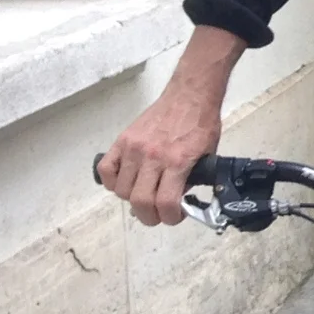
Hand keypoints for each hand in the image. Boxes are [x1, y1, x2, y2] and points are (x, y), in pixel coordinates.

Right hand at [97, 27, 243, 225]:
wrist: (190, 96)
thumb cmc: (200, 125)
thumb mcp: (207, 157)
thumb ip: (191, 180)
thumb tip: (178, 201)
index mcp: (178, 162)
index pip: (165, 202)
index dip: (170, 218)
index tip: (174, 216)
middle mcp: (152, 157)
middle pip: (140, 201)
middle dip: (149, 216)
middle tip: (157, 214)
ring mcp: (134, 148)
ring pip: (121, 189)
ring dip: (132, 200)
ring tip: (143, 196)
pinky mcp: (122, 140)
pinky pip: (106, 170)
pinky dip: (111, 182)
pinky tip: (124, 182)